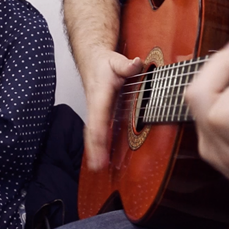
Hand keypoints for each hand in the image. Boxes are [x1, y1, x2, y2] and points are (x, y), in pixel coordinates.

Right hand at [82, 48, 142, 170]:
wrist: (92, 61)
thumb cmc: (104, 64)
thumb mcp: (116, 60)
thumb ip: (125, 65)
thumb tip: (136, 64)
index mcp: (99, 95)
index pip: (98, 114)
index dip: (99, 129)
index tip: (100, 142)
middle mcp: (95, 106)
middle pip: (92, 129)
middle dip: (94, 147)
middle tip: (97, 165)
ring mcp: (95, 113)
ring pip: (92, 134)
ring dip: (94, 151)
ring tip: (97, 167)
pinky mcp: (98, 116)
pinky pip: (96, 133)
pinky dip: (97, 146)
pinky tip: (100, 159)